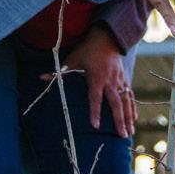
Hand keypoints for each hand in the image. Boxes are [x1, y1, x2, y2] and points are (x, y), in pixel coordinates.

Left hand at [41, 23, 136, 138]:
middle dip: (119, 120)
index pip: (95, 98)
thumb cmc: (88, 50)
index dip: (95, 112)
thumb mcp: (73, 59)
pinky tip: (133, 119)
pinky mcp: (124, 79)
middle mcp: (110, 81)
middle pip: (116, 104)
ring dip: (128, 118)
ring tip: (129, 132)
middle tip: (122, 136)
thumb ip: (59, 72)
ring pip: (125, 102)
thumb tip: (41, 78)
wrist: (107, 37)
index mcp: (96, 78)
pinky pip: (130, 95)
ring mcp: (119, 81)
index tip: (95, 126)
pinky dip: (132, 107)